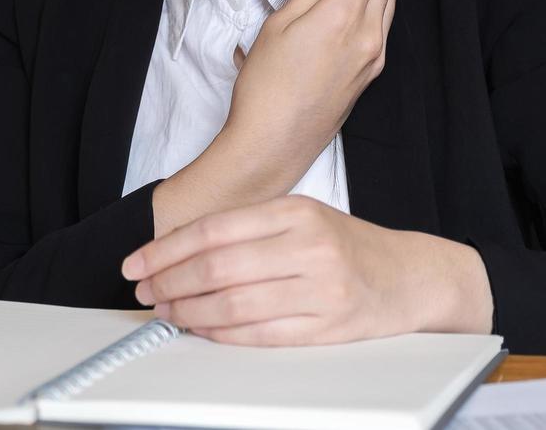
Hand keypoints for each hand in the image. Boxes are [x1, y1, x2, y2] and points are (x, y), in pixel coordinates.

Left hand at [121, 194, 493, 345]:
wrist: (409, 276)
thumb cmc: (347, 247)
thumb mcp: (302, 218)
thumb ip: (248, 230)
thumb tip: (178, 252)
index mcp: (297, 211)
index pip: (214, 230)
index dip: (166, 249)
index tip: (137, 262)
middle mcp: (309, 246)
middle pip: (218, 267)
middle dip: (169, 282)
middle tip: (145, 290)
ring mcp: (320, 288)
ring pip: (234, 305)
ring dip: (189, 312)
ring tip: (166, 312)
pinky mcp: (327, 327)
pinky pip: (259, 335)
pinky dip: (221, 335)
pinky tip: (202, 330)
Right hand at [223, 0, 417, 171]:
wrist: (273, 145)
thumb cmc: (266, 87)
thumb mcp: (281, 23)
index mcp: (345, 16)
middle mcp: (369, 36)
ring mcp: (373, 57)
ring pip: (387, 0)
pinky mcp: (370, 73)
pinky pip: (381, 24)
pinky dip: (373, 2)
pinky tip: (348, 4)